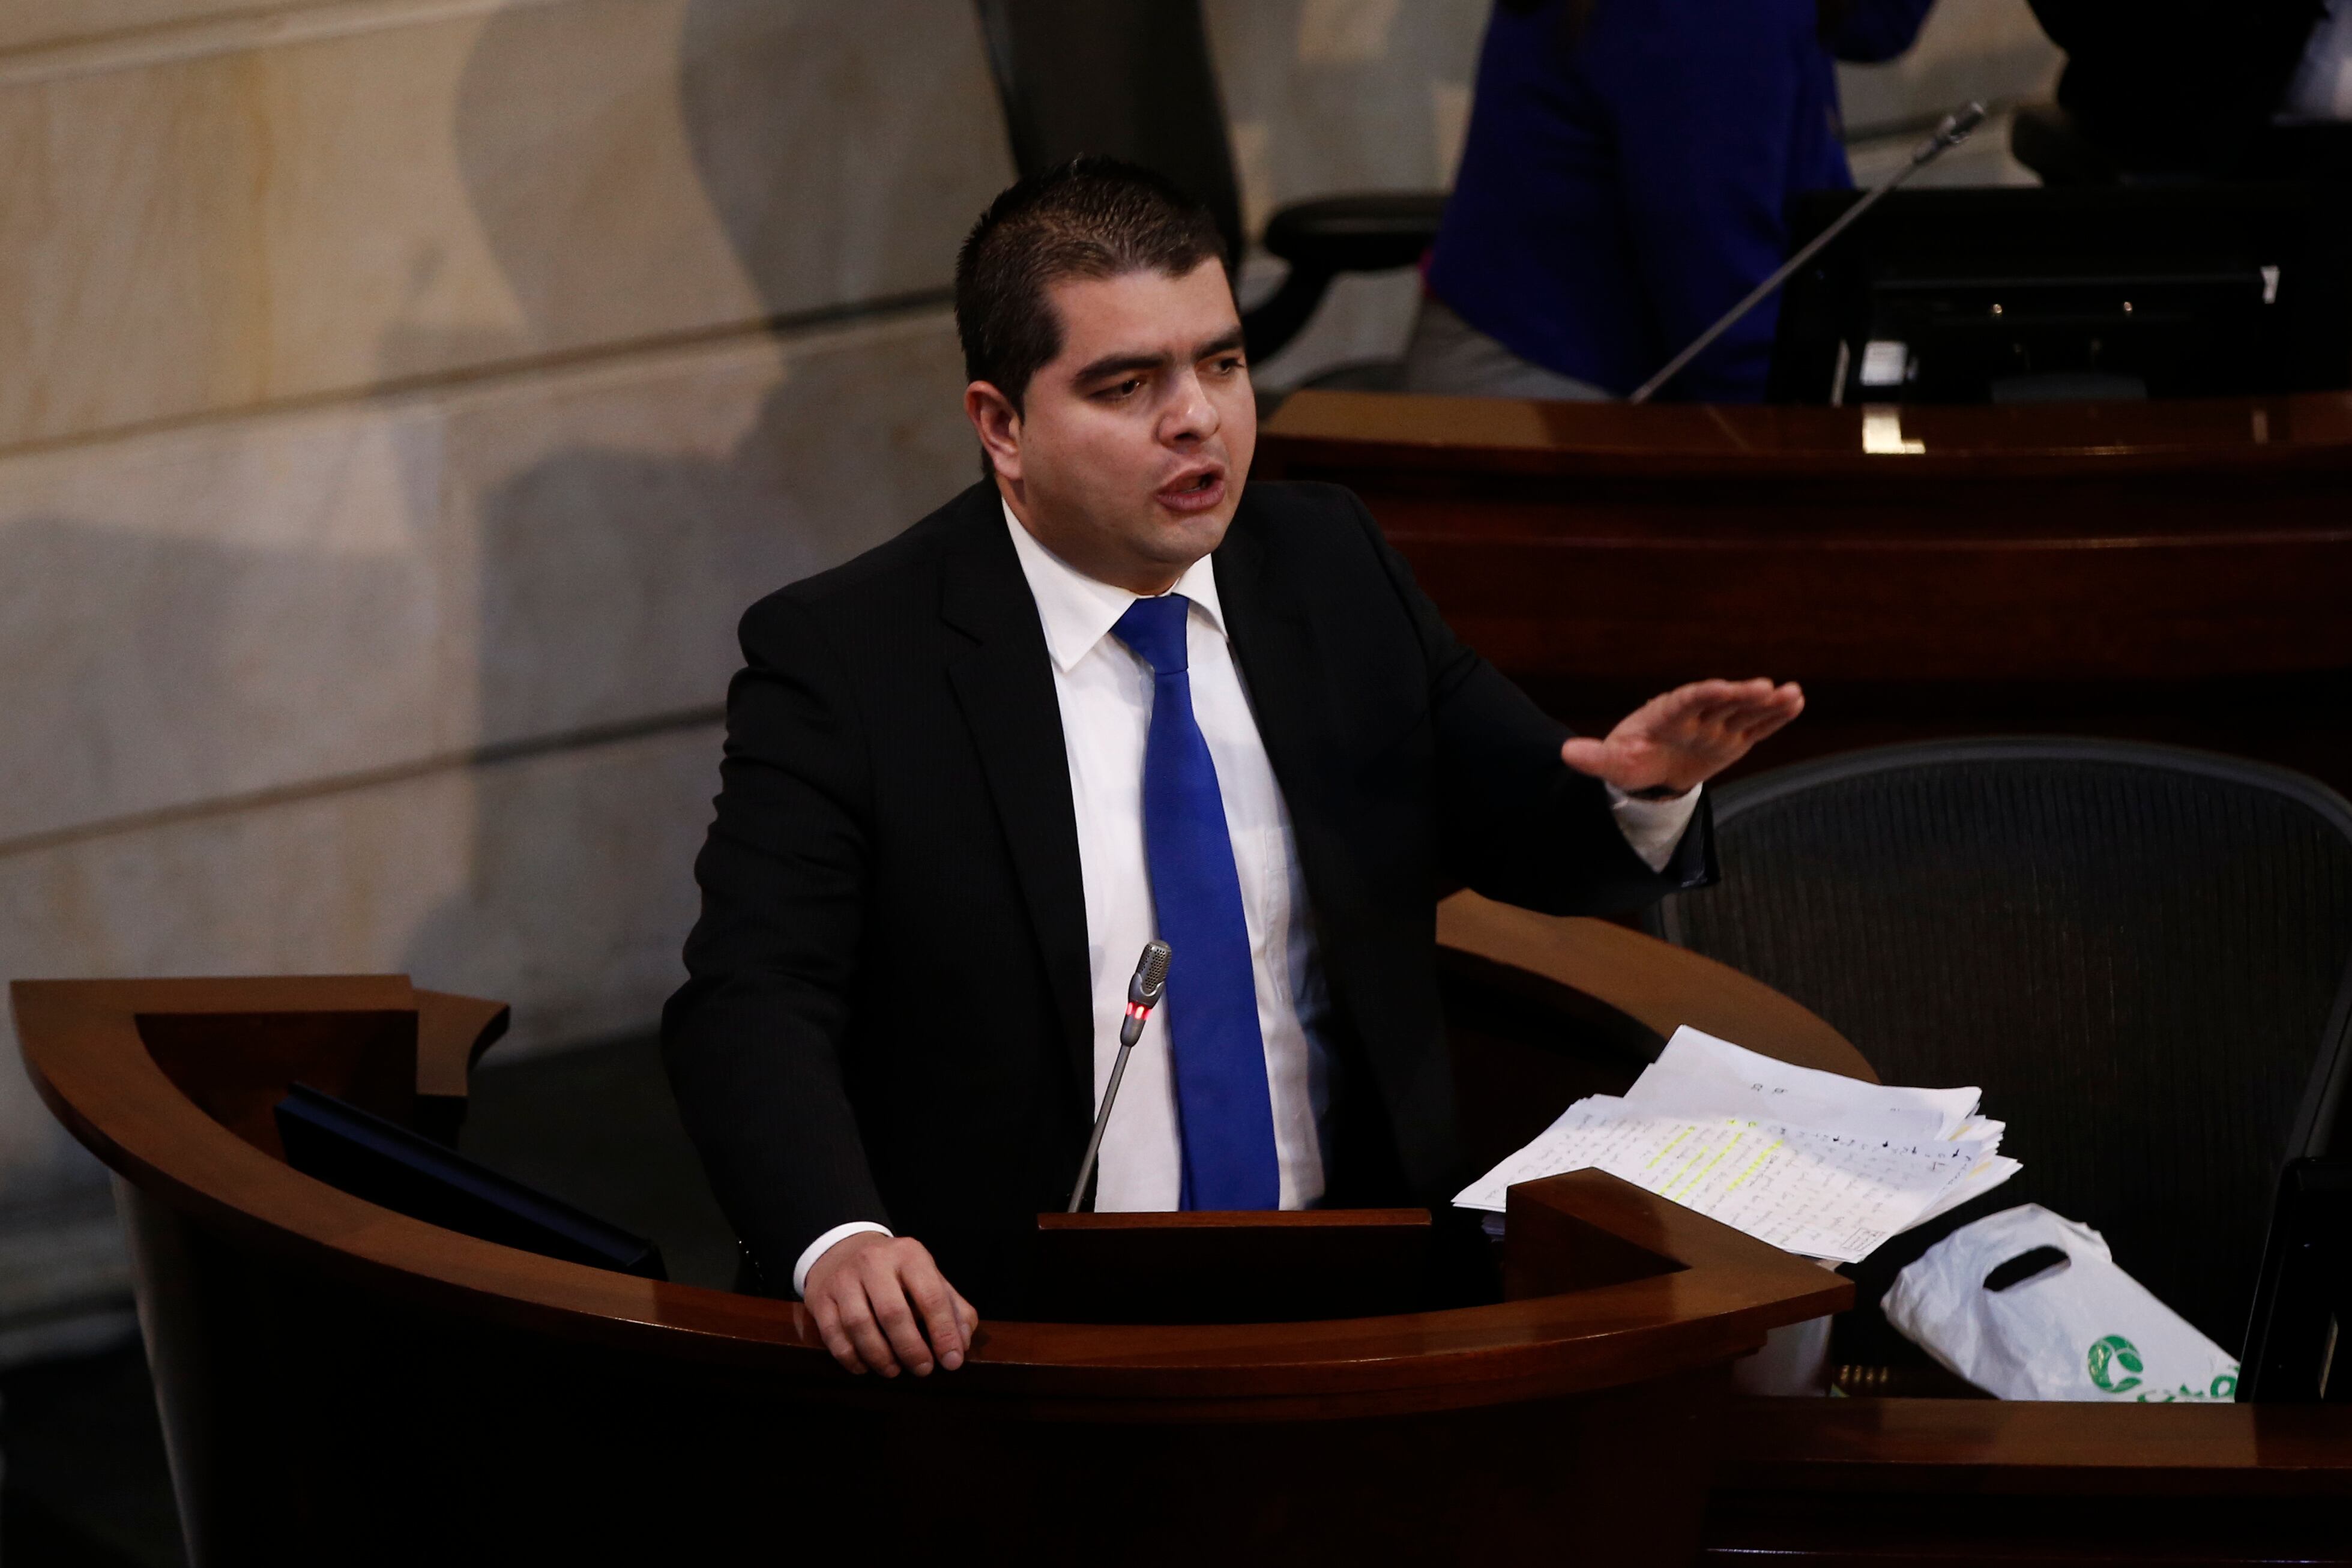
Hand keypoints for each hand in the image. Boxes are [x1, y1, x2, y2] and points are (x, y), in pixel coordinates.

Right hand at [802, 1231, 978, 1377]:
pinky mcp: (820, 1298)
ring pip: (859, 1325)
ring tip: (894, 1371)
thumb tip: (960, 1347)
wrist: (844, 1252)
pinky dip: (850, 1358)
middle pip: (892, 1313)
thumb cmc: (897, 1275)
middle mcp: (874, 1261)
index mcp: (909, 1255)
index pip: (931, 1296)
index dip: (944, 1332)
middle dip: (911, 1349)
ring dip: (880, 1357)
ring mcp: (843, 1279)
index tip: (952, 1362)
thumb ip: (954, 1310)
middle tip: (923, 1370)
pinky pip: (833, 1334)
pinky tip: (864, 1367)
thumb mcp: (929, 1279)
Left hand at [1559, 678, 1803, 795]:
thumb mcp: (1611, 763)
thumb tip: (1566, 753)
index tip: (1720, 687)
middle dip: (1742, 696)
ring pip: (1745, 712)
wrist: (1649, 770)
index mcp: (1666, 715)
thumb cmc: (1630, 760)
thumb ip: (1594, 758)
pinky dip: (1775, 717)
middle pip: (1721, 703)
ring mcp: (1717, 725)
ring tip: (1793, 693)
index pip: (1687, 701)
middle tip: (1766, 687)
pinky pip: (1756, 727)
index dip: (1705, 694)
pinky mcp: (1733, 738)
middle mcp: (1696, 716)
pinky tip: (1796, 702)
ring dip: (1768, 704)